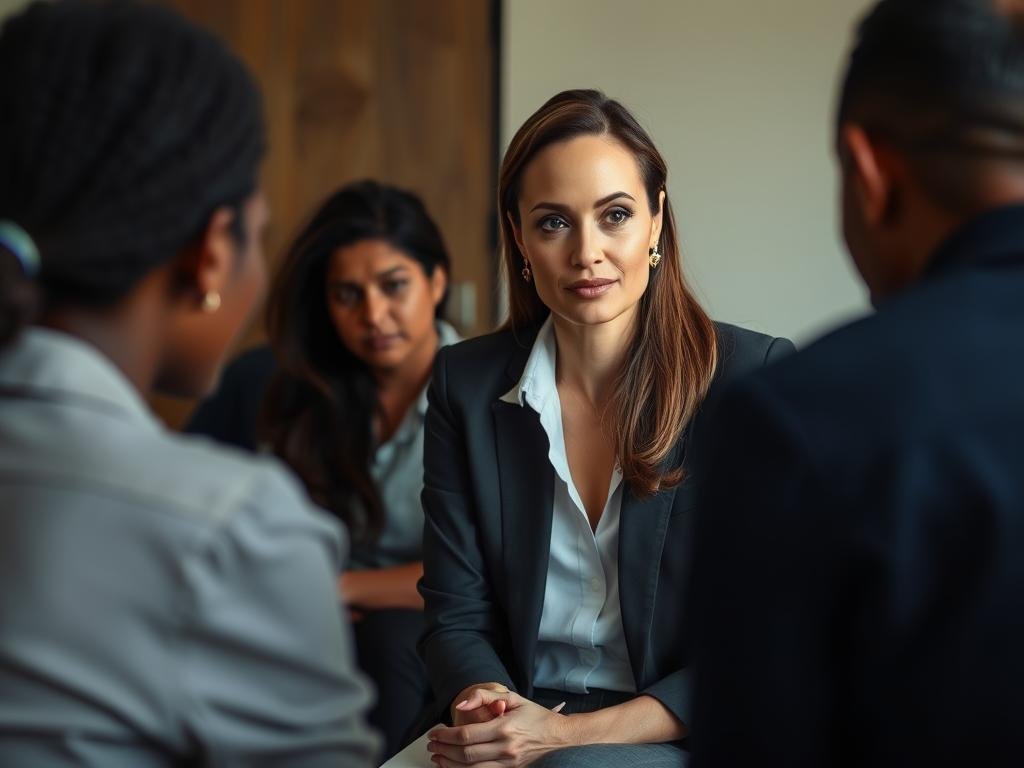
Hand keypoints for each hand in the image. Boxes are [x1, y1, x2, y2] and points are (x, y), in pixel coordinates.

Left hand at [429, 689, 573, 766]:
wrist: (558, 735)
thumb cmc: (535, 715)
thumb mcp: (513, 697)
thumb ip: (484, 696)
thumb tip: (461, 704)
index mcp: (504, 727)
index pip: (466, 735)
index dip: (446, 736)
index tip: (435, 733)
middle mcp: (506, 747)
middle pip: (465, 754)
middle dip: (444, 750)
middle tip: (432, 746)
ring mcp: (508, 763)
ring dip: (450, 765)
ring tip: (438, 758)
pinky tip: (454, 767)